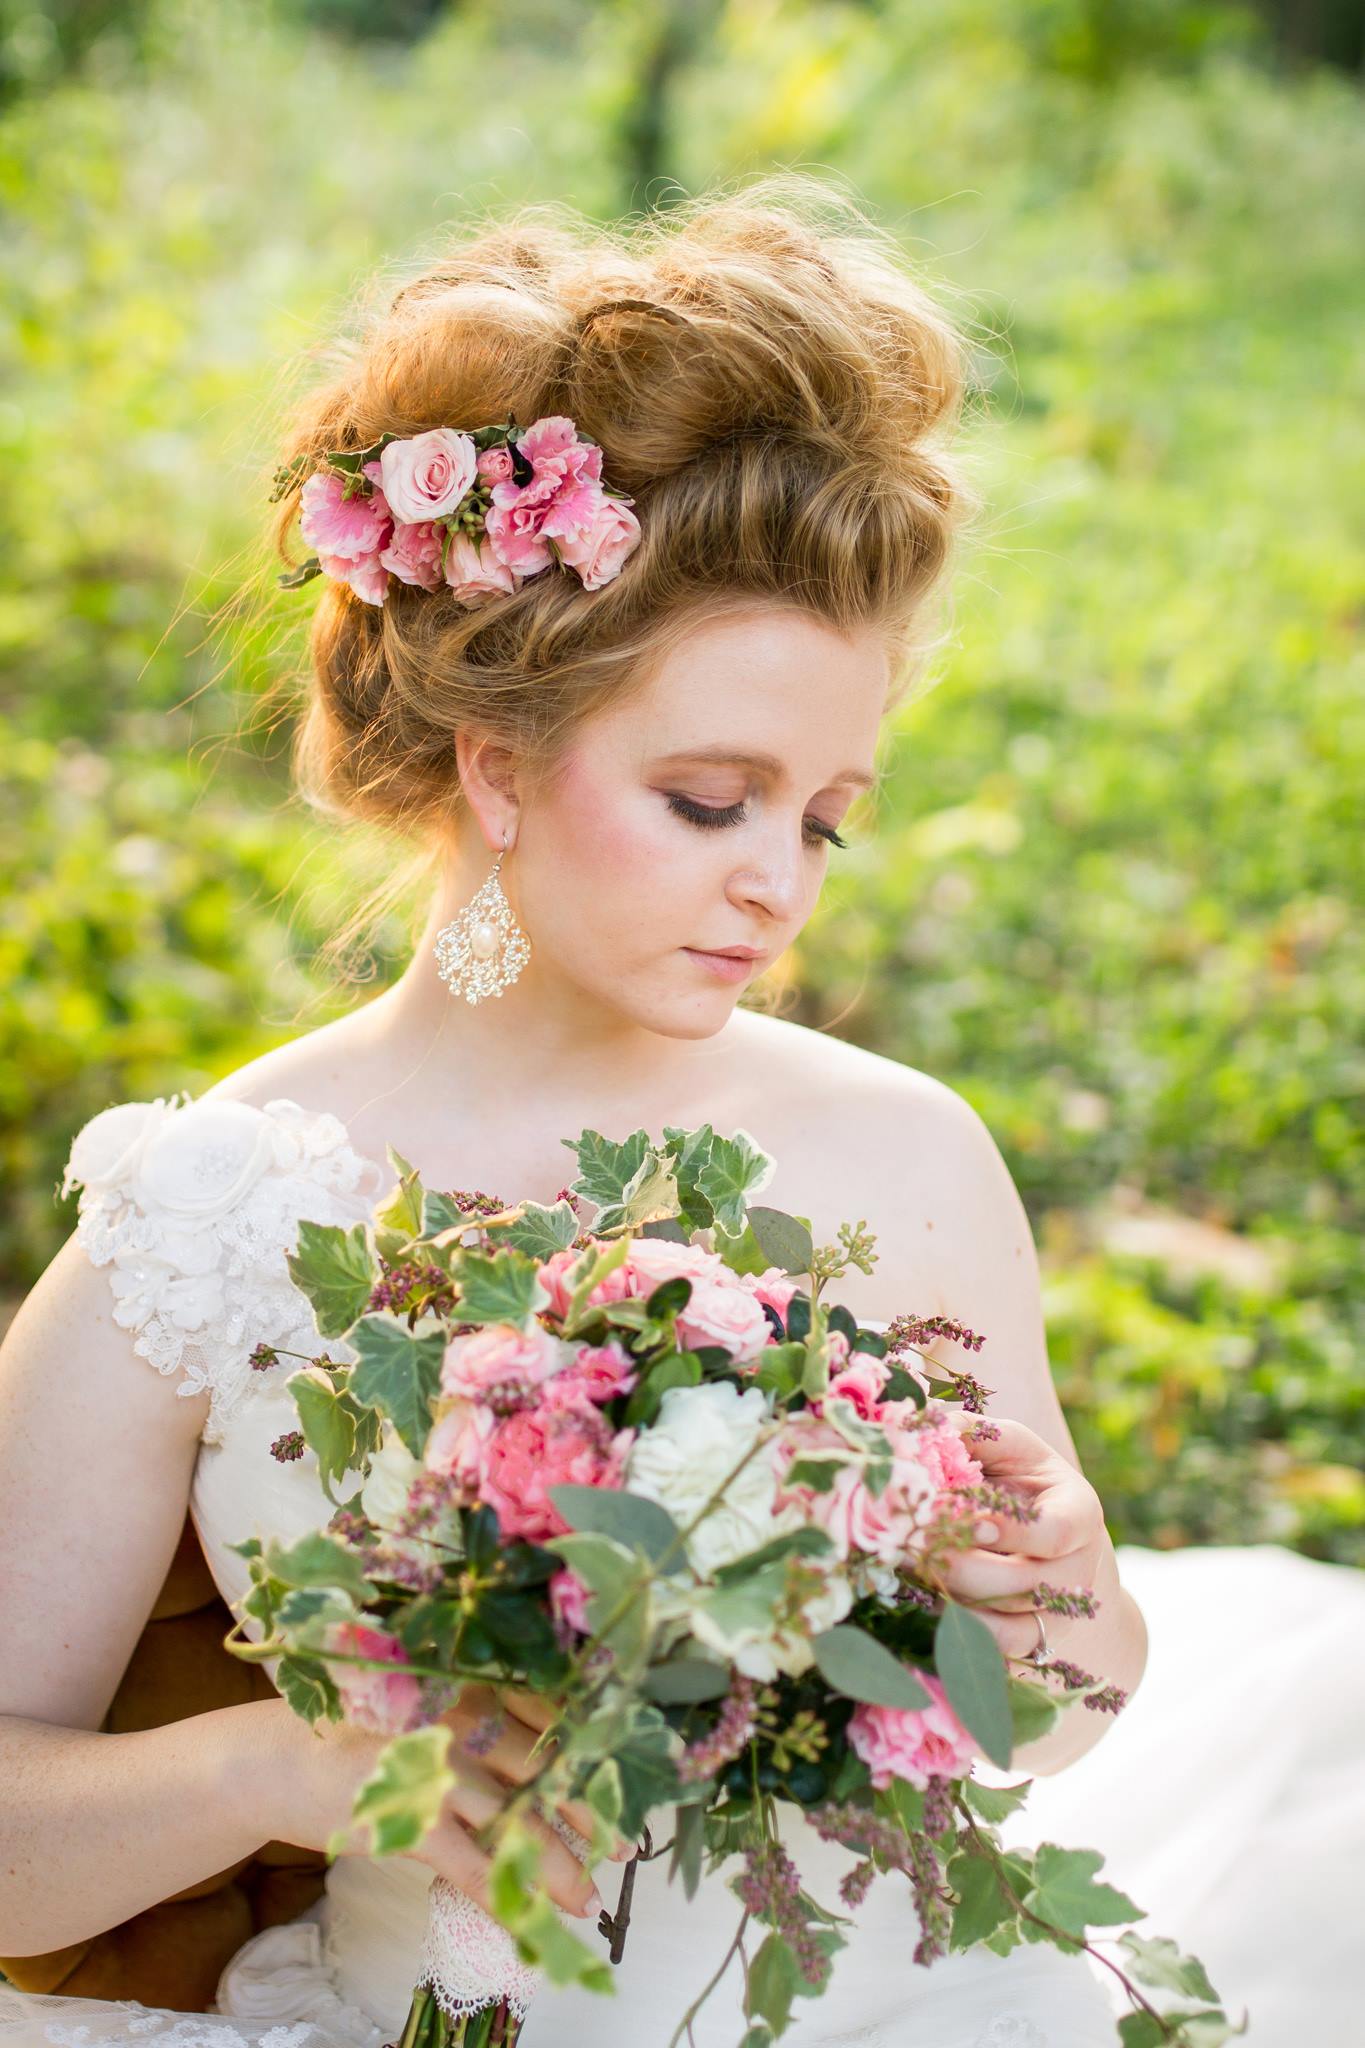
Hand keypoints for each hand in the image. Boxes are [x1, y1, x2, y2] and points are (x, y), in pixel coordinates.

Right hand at [253, 1684, 626, 1922]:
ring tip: (583, 1896)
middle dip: (587, 1810)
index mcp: (468, 1681)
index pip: (548, 1714)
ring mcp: (435, 1763)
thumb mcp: (426, 1711)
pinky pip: (471, 1864)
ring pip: (516, 1819)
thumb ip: (479, 1724)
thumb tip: (548, 1765)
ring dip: (556, 1863)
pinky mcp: (408, 1812)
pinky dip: (504, 1895)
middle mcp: (459, 1714)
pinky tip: (526, 1920)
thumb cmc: (361, 1733)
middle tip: (621, 1843)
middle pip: (542, 1766)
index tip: (623, 1781)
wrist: (277, 1758)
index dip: (589, 1751)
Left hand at [934, 1413, 1109, 1666]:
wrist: (1052, 1543)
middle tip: (910, 1544)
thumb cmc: (1021, 1481)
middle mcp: (1076, 1574)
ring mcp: (1057, 1619)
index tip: (964, 1518)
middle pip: (1022, 1587)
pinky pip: (995, 1658)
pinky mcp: (1031, 1649)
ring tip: (908, 1574)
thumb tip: (927, 1425)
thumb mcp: (1009, 1448)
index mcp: (1079, 1515)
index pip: (1054, 1534)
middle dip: (961, 1566)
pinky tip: (919, 1607)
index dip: (1010, 1531)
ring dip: (953, 1604)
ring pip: (1006, 1630)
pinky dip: (955, 1640)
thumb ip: (975, 1434)